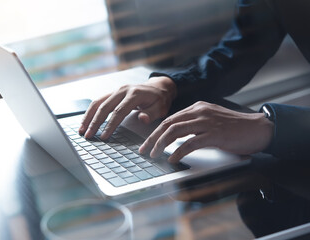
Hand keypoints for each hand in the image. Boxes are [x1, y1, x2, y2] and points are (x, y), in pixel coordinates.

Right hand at [79, 76, 176, 138]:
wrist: (158, 87)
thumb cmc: (159, 99)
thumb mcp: (161, 107)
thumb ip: (151, 114)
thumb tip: (142, 119)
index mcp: (134, 94)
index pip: (119, 111)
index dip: (110, 125)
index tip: (104, 136)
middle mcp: (122, 90)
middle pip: (104, 107)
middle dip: (95, 122)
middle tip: (88, 136)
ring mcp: (116, 90)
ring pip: (97, 103)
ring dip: (88, 117)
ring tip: (82, 130)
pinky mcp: (112, 93)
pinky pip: (98, 102)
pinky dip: (90, 112)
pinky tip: (86, 122)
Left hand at [139, 101, 273, 162]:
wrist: (258, 129)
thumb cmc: (234, 127)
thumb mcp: (210, 120)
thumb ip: (194, 124)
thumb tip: (175, 136)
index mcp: (197, 108)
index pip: (170, 119)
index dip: (155, 131)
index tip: (147, 142)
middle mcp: (199, 112)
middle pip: (168, 124)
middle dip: (153, 138)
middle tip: (144, 150)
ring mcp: (206, 122)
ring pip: (175, 131)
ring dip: (161, 144)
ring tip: (154, 155)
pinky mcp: (214, 135)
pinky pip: (190, 143)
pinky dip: (178, 151)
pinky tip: (172, 159)